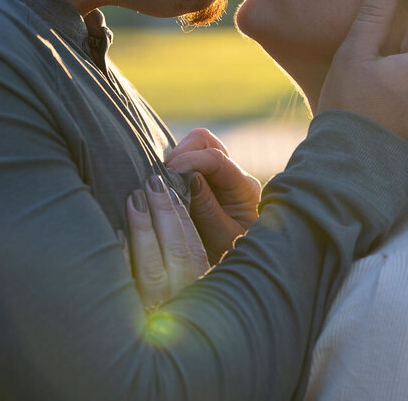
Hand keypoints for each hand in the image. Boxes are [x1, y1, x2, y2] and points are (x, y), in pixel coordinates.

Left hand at [123, 175, 209, 308]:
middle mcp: (179, 301)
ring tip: (134, 197)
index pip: (192, 248)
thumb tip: (171, 207)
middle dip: (163, 213)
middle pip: (174, 252)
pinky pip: (124, 286)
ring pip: (150, 267)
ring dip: (142, 228)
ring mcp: (153, 311)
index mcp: (199, 291)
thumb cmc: (176, 311)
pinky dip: (121, 257)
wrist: (129, 358)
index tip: (170, 188)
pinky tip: (115, 232)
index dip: (180, 216)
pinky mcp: (127, 319)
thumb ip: (188, 257)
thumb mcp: (194, 286)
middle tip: (151, 181)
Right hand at [164, 128, 261, 261]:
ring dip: (176, 158)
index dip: (189, 160)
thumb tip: (189, 176)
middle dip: (181, 151)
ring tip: (161, 182)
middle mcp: (233, 176)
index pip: (216, 158)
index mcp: (243, 188)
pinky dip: (174, 167)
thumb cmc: (235, 255)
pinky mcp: (206, 183)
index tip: (167, 173)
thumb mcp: (222, 238)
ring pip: (195, 148)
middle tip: (162, 175)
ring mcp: (219, 177)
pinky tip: (163, 186)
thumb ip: (207, 209)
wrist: (247, 266)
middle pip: (205, 141)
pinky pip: (188, 163)